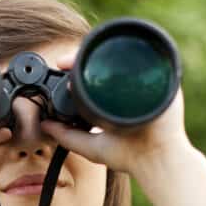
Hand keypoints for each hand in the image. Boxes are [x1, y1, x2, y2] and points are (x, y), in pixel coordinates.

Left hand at [39, 51, 192, 174]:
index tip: (60, 67)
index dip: (76, 71)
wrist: (157, 158)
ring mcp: (146, 81)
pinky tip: (103, 48)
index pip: (94, 78)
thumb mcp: (91, 146)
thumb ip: (67, 136)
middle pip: (106, 63)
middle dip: (83, 58)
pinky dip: (124, 48)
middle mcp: (131, 89)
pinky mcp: (161, 76)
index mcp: (115, 100)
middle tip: (64, 62)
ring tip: (78, 55)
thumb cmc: (129, 155)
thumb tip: (45, 125)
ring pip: (121, 56)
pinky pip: (144, 54)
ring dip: (98, 52)